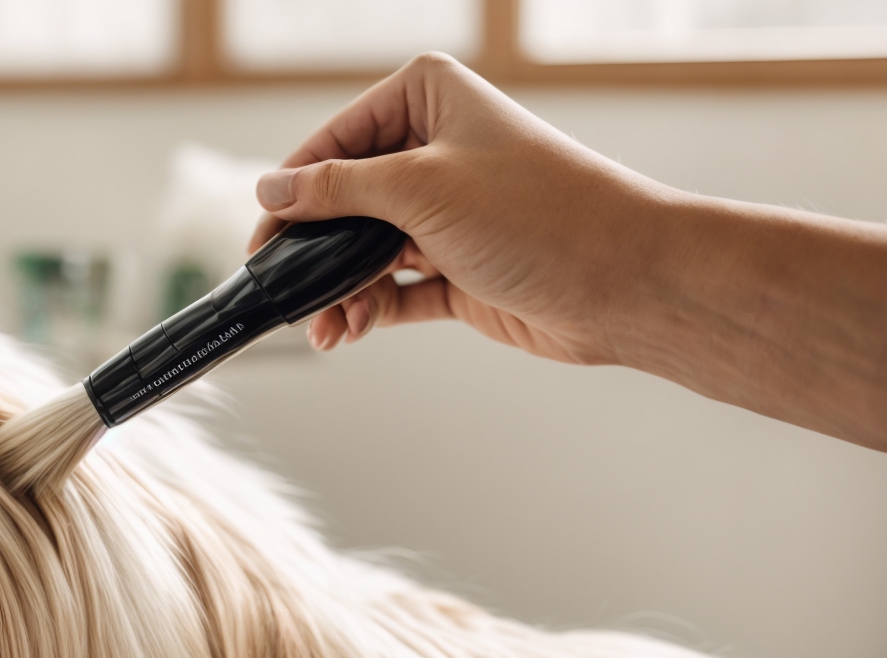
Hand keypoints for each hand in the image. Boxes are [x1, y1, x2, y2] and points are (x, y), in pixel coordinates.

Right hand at [251, 53, 677, 358]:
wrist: (625, 281)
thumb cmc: (542, 214)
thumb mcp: (421, 189)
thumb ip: (338, 192)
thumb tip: (273, 191)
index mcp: (428, 98)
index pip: (334, 141)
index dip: (293, 190)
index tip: (261, 237)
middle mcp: (435, 150)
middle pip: (344, 201)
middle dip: (313, 251)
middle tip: (283, 291)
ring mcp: (446, 213)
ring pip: (363, 251)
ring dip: (337, 290)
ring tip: (322, 326)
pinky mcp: (456, 269)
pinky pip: (391, 289)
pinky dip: (365, 311)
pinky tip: (345, 331)